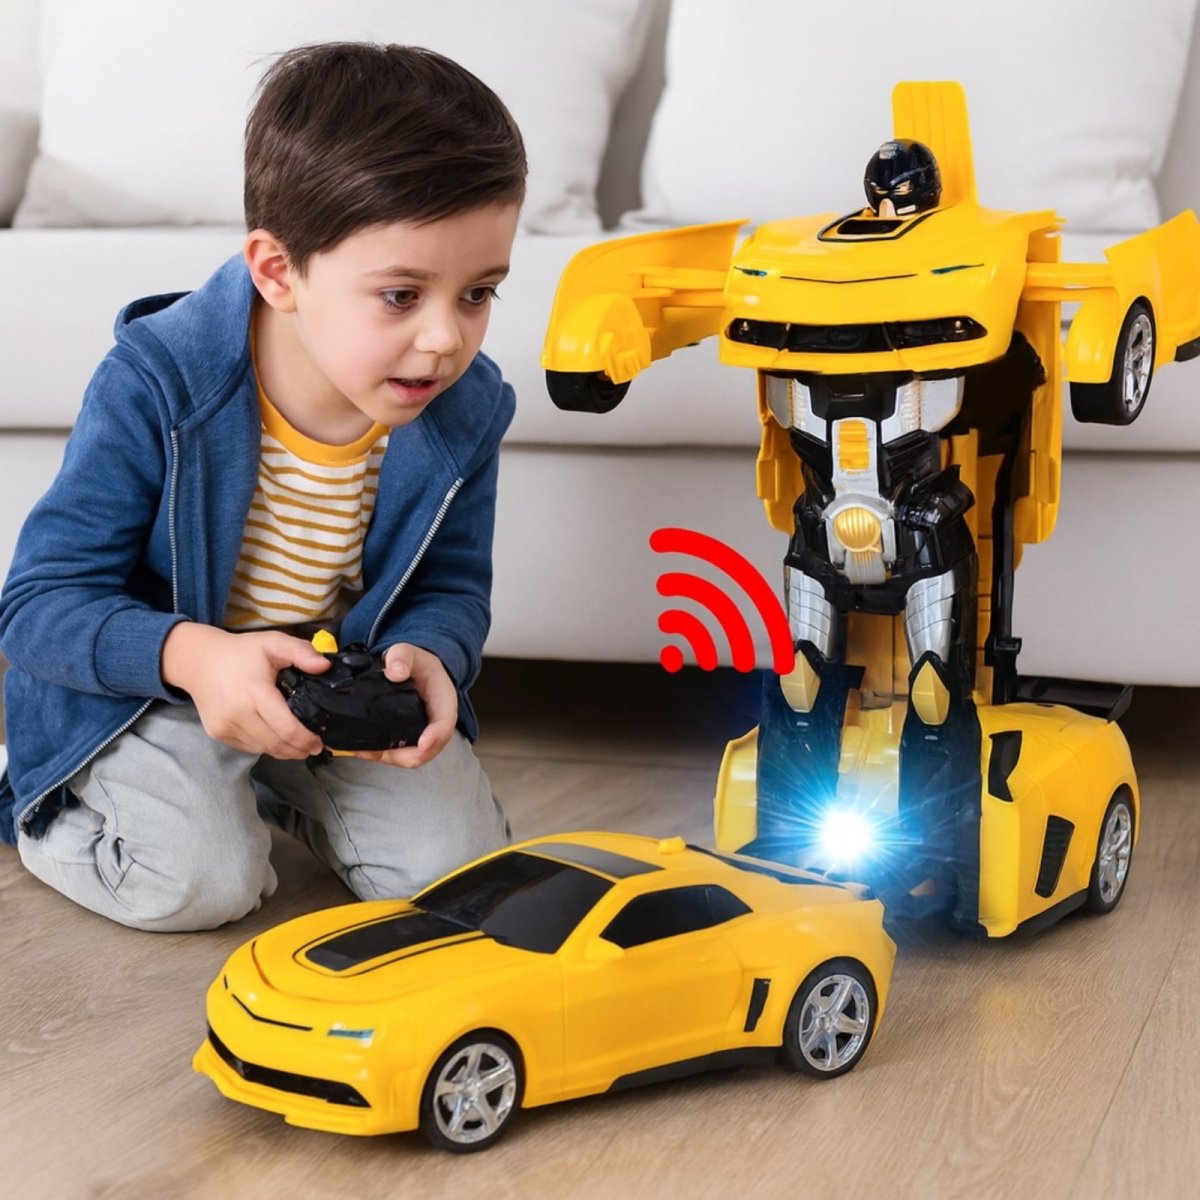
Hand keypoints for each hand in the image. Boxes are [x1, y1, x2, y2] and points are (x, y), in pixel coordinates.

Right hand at [161, 623, 328, 758]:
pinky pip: (247, 747)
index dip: (306, 740)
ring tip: (297, 746)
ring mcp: (225, 726)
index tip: (319, 742)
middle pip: (276, 744)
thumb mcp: (273, 642)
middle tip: (313, 747)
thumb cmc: (240, 652)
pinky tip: (275, 740)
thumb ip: (302, 652)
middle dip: (298, 749)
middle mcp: (238, 713)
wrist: (198, 661)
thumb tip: (325, 667)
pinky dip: (264, 747)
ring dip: (282, 751)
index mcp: (255, 692)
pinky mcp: (217, 733)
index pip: (286, 728)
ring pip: (262, 749)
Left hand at [356, 643, 457, 767]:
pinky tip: (367, 751)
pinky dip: (385, 755)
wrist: (417, 669)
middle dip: (405, 756)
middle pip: (428, 749)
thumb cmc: (418, 663)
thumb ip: (402, 656)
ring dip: (391, 758)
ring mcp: (425, 733)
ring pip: (413, 756)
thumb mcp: (410, 652)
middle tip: (378, 752)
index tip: (422, 744)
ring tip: (367, 752)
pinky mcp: (411, 737)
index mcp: (444, 701)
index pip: (445, 723)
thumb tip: (395, 672)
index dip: (435, 737)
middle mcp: (437, 722)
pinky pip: (402, 752)